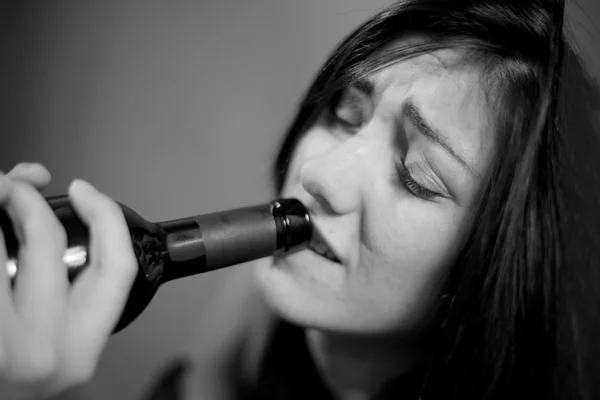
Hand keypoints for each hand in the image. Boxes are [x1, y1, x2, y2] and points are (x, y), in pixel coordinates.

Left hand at [0, 163, 137, 398]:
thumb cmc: (6, 383)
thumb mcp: (55, 348)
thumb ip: (66, 293)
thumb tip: (52, 225)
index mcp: (78, 349)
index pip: (116, 266)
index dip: (106, 216)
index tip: (84, 192)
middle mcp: (40, 349)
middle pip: (48, 240)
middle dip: (28, 197)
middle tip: (13, 188)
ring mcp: (0, 343)